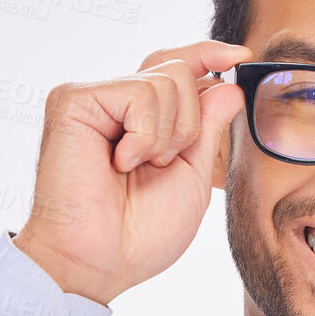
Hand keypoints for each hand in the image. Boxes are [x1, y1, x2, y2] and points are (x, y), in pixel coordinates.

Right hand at [13, 39, 252, 303]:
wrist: (101, 261)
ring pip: (167, 80)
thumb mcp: (192, 175)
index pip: (177, 68)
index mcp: (141, 119)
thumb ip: (208, 127)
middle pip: (177, 69)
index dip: (208, 55)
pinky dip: (144, 135)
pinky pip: (139, 94)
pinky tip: (119, 162)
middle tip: (161, 164)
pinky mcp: (73, 99)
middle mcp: (115, 102)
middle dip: (189, 124)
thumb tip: (228, 84)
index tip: (241, 55)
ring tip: (135, 168)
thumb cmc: (141, 232)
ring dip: (166, 136)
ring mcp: (93, 98)